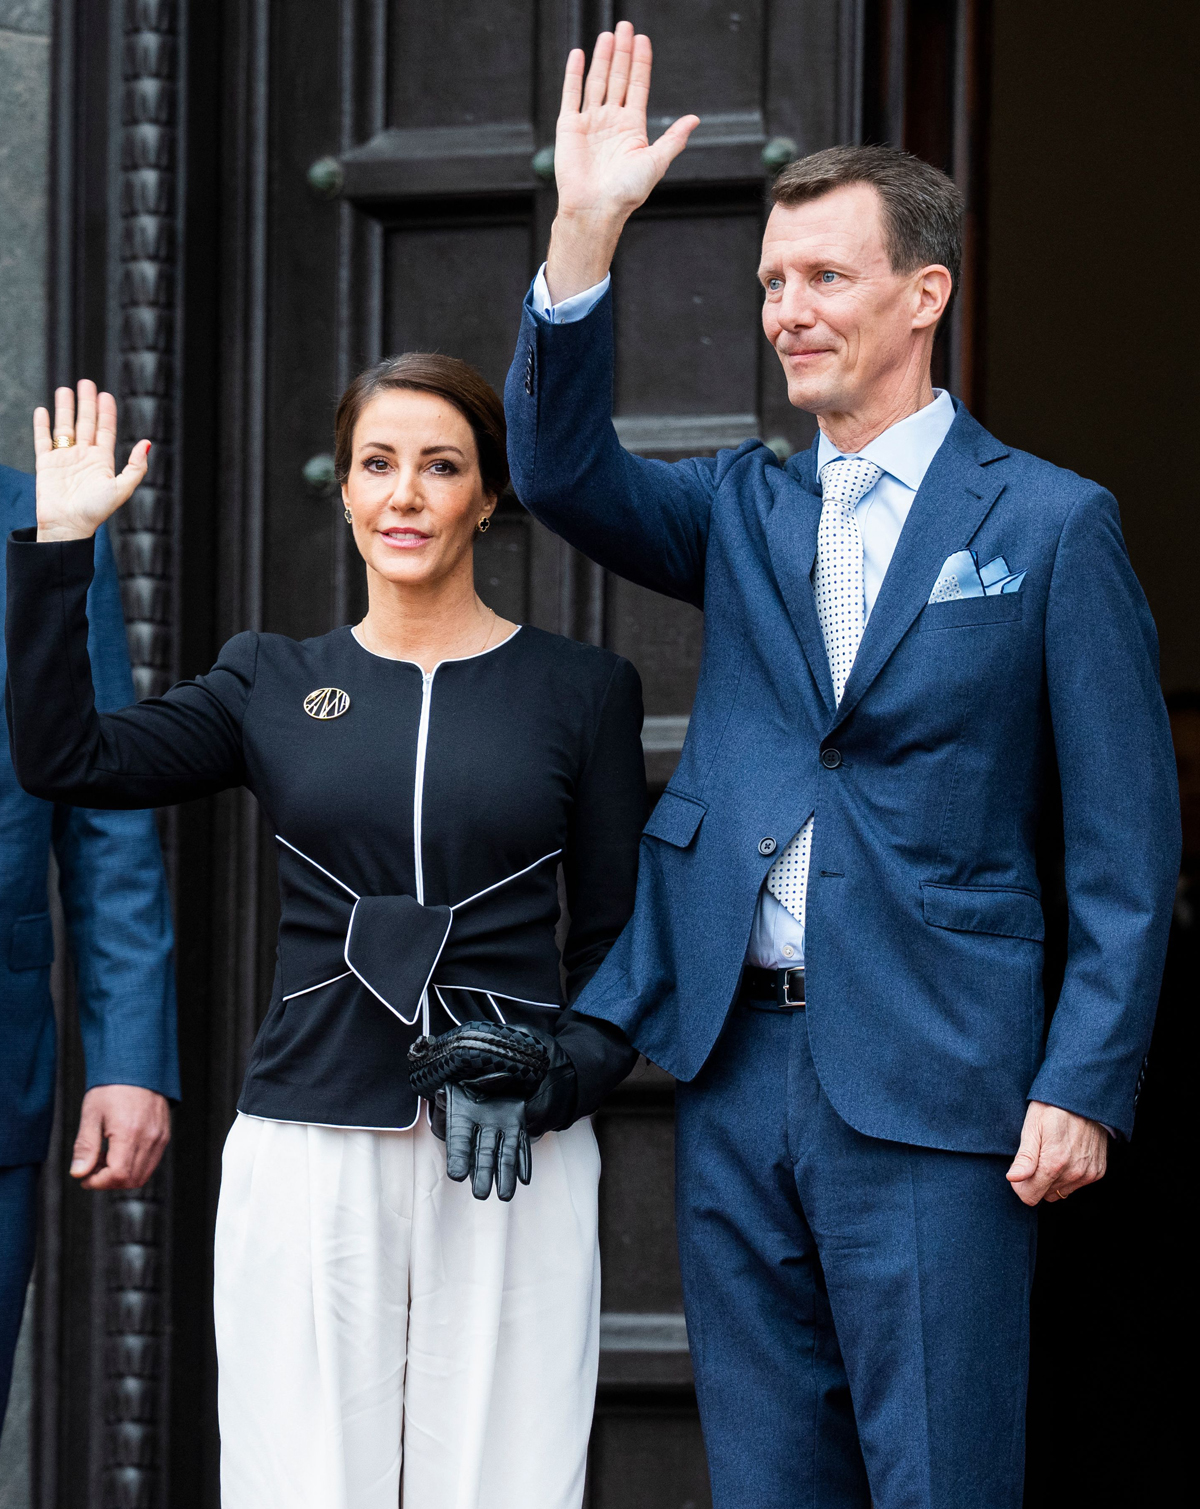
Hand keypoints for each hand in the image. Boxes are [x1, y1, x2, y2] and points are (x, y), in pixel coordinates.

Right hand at [33, 380, 149, 541]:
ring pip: (64, 426)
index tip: (106, 395)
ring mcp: (64, 459)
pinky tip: (43, 410)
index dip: (106, 412)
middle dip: (86, 402)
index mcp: (102, 461)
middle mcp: (84, 457)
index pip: (105, 430)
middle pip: (85, 423)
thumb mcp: (122, 488)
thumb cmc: (95, 512)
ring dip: (65, 408)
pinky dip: (42, 425)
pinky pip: (43, 440)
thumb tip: (147, 443)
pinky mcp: (46, 463)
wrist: (68, 526)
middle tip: (86, 383)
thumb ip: (136, 467)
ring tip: (65, 390)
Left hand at [70, 1085, 170, 1190]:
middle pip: (132, 1180)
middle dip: (109, 1181)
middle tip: (92, 1167)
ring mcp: (160, 1137)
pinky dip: (134, 1165)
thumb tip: (79, 1173)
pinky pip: (151, 1162)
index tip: (84, 1176)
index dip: (98, 1182)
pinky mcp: (164, 1135)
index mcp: (130, 1133)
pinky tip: (119, 1150)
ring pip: (143, 1174)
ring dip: (122, 1175)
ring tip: (105, 1157)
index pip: (118, 1175)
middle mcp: (150, 1138)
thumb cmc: (112, 1087)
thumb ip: (85, 1147)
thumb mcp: (91, 1114)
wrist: (136, 1066)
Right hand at [443, 1084, 531, 1201]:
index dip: (458, 1157)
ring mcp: (501, 1128)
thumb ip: (449, 1095)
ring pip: (504, 1155)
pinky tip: (524, 1178)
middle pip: (483, 1155)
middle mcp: (483, 1127)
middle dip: (483, 1174)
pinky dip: (523, 1162)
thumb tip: (442, 1095)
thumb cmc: (468, 1083)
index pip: (459, 1141)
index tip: (457, 1175)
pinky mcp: (517, 1126)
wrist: (492, 1074)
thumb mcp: (456, 1085)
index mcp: (464, 1117)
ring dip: (506, 1175)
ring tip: (506, 1195)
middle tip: (481, 1194)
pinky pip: (521, 1146)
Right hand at [546, 21, 698, 298]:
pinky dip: (574, 74)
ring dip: (603, 58)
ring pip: (597, 81)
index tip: (643, 40)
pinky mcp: (569, 127)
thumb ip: (674, 139)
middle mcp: (611, 121)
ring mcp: (590, 122)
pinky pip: (571, 95)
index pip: (638, 86)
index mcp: (632, 128)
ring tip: (609, 35)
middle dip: (623, 52)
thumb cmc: (627, 193)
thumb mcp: (656, 162)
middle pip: (619, 78)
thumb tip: (695, 119)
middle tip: (626, 26)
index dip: (641, 63)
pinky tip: (579, 54)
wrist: (596, 209)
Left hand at [1005, 1100, 1107, 1206]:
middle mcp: (1074, 1173)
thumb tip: (1013, 1179)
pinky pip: (1076, 1185)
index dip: (1019, 1185)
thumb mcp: (1032, 1127)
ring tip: (1052, 1151)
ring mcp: (1088, 1174)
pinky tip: (1066, 1153)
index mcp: (1054, 1164)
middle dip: (1036, 1181)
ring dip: (1052, 1179)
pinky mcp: (1098, 1172)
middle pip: (1044, 1195)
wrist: (1085, 1097)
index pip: (1029, 1196)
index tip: (1020, 1167)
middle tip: (1037, 1154)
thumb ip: (1025, 1158)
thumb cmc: (1053, 1108)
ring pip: (1060, 1191)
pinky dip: (1068, 1175)